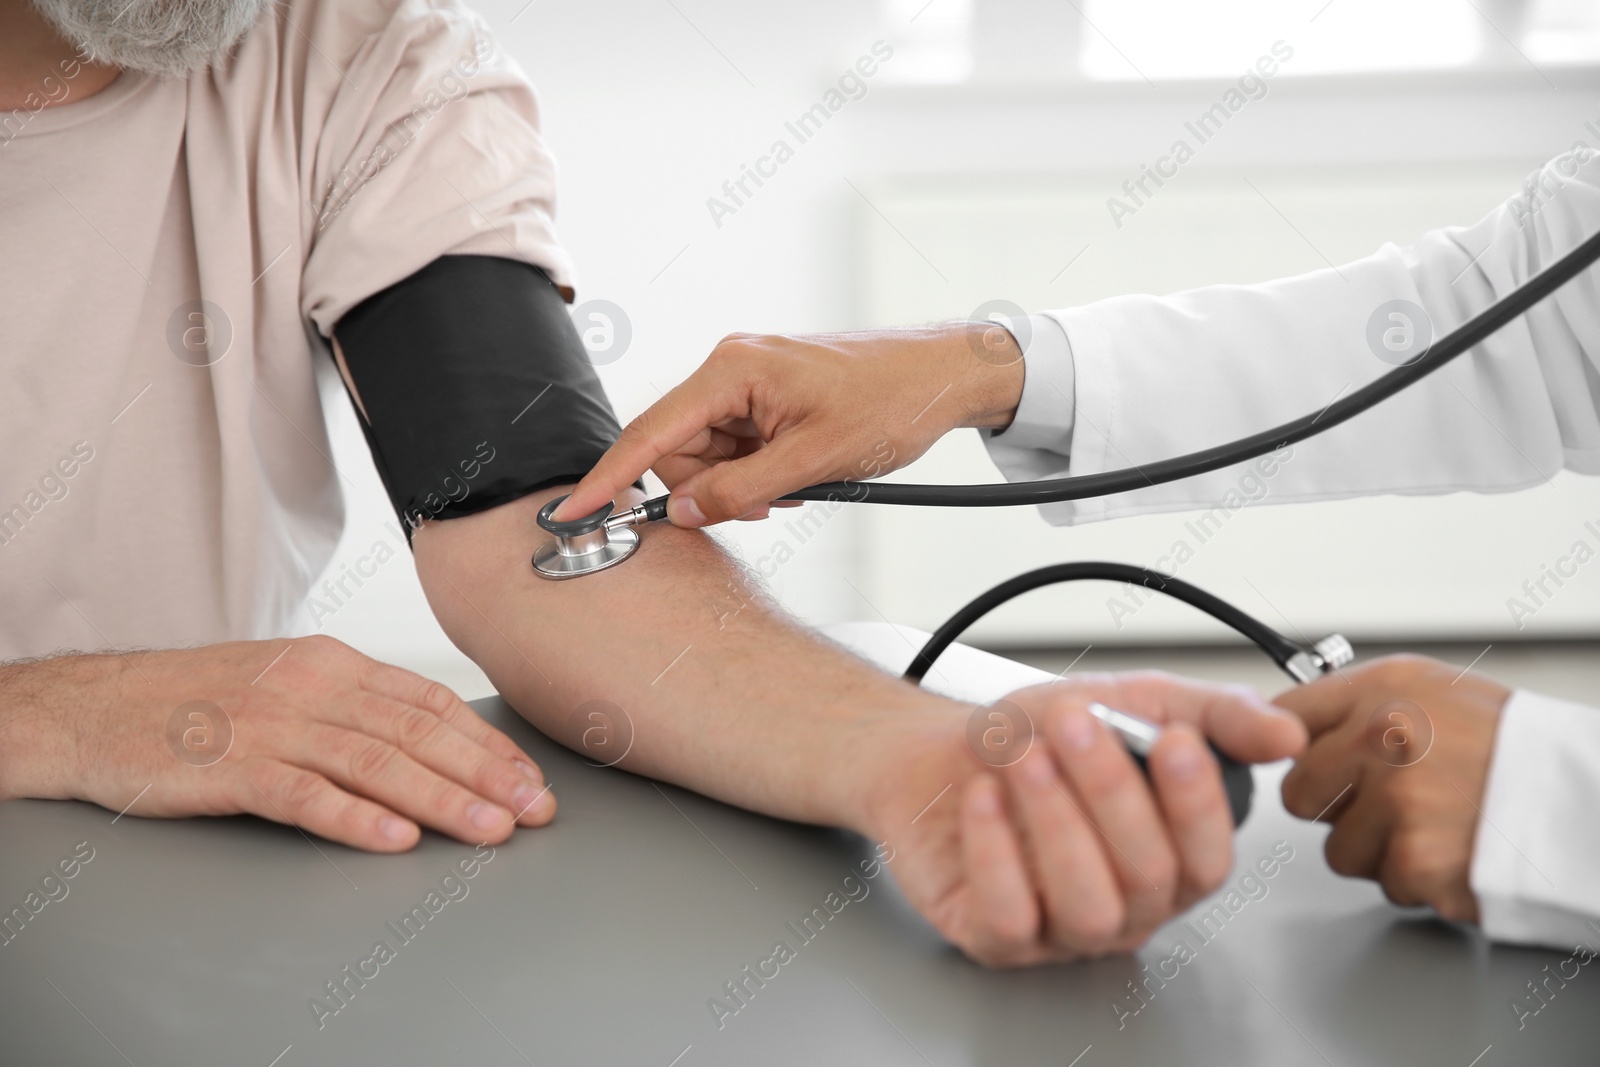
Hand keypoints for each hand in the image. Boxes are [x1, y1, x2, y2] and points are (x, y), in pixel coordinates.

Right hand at [0, 636, 555, 849]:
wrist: (93, 708)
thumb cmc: (196, 702)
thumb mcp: (286, 683)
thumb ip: (352, 707)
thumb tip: (428, 741)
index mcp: (331, 664)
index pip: (429, 702)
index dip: (487, 741)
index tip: (529, 775)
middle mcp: (311, 687)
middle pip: (418, 732)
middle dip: (487, 774)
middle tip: (534, 809)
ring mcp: (272, 724)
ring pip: (376, 761)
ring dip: (443, 798)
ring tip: (490, 828)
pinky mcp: (231, 766)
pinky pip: (305, 794)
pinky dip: (356, 817)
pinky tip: (396, 838)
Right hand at [555, 324, 1024, 526]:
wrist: (944, 378)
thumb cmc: (891, 401)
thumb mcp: (816, 460)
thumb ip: (741, 490)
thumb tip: (681, 510)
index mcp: (732, 370)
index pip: (650, 431)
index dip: (610, 476)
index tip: (576, 510)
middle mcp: (730, 370)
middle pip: (677, 451)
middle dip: (710, 488)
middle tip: (767, 501)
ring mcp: (748, 384)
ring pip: (708, 457)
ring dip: (739, 484)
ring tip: (797, 481)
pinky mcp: (766, 399)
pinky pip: (737, 450)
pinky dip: (758, 473)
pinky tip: (797, 472)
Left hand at [853, 672, 1305, 965]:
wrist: (940, 749)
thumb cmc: (1044, 736)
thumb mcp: (1135, 703)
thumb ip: (1217, 717)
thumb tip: (1290, 733)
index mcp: (1173, 861)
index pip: (1208, 858)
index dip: (1195, 804)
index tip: (1169, 738)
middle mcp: (1127, 907)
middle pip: (1146, 875)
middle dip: (1108, 789)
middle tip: (1069, 722)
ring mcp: (1062, 930)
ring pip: (1086, 903)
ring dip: (1055, 818)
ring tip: (1022, 754)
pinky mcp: (995, 938)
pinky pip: (1009, 918)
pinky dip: (996, 852)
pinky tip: (984, 799)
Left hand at [1277, 654, 1508, 921]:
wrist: (1580, 801)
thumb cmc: (1511, 746)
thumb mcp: (1432, 690)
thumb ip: (1359, 705)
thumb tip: (1289, 726)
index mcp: (1383, 690)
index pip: (1286, 715)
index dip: (1289, 744)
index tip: (1297, 758)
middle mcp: (1382, 740)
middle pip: (1298, 793)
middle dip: (1337, 806)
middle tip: (1391, 800)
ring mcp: (1397, 803)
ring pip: (1338, 849)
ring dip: (1379, 849)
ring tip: (1434, 824)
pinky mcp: (1415, 861)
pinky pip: (1385, 882)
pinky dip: (1418, 879)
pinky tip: (1453, 850)